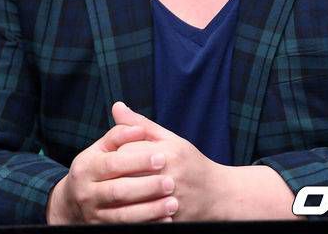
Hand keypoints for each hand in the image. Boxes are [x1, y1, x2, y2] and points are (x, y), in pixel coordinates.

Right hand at [46, 118, 177, 224]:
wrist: (74, 201)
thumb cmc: (98, 166)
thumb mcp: (103, 147)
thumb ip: (120, 134)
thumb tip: (138, 126)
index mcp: (86, 167)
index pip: (113, 163)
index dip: (138, 160)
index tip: (162, 157)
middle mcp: (86, 192)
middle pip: (118, 191)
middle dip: (146, 188)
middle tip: (171, 183)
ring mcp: (93, 215)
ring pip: (122, 216)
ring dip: (149, 211)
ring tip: (173, 203)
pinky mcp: (100, 230)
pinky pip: (125, 231)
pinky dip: (146, 226)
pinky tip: (165, 221)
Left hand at [111, 101, 225, 220]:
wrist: (219, 195)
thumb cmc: (191, 163)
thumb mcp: (170, 139)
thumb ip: (141, 125)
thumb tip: (116, 106)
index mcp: (169, 153)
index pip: (129, 150)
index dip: (117, 152)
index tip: (113, 155)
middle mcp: (170, 177)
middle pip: (128, 176)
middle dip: (115, 176)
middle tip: (108, 176)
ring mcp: (170, 202)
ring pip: (132, 201)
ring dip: (120, 199)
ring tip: (114, 194)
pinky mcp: (170, 222)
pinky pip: (143, 220)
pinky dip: (131, 217)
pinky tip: (125, 211)